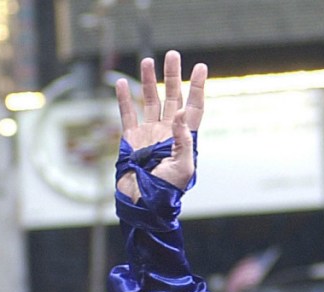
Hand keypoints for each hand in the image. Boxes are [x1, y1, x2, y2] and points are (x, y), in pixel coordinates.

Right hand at [115, 50, 206, 200]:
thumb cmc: (168, 191)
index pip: (194, 108)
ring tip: (147, 60)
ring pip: (150, 100)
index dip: (197, 88)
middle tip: (173, 55)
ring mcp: (149, 134)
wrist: (144, 204)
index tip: (200, 67)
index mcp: (184, 139)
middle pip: (172, 97)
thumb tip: (183, 113)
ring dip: (149, 80)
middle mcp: (167, 132)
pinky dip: (125, 98)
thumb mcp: (183, 168)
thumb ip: (184, 141)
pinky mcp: (131, 139)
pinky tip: (123, 83)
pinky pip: (127, 114)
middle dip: (173, 76)